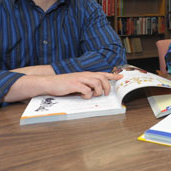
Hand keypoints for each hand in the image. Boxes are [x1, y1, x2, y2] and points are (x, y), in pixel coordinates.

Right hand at [5, 71, 122, 101]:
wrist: (50, 82)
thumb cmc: (64, 84)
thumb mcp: (77, 82)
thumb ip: (86, 84)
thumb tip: (96, 91)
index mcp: (86, 74)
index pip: (102, 73)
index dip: (112, 75)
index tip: (121, 76)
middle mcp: (85, 75)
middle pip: (102, 78)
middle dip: (107, 87)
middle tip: (105, 94)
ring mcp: (80, 79)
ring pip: (97, 83)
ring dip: (97, 91)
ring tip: (92, 95)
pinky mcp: (74, 85)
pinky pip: (86, 90)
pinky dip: (87, 95)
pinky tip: (82, 96)